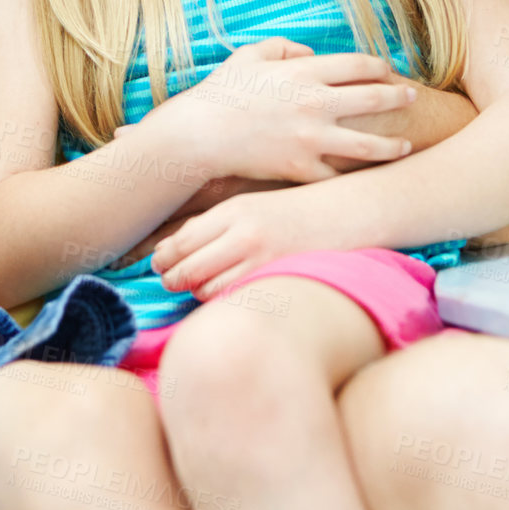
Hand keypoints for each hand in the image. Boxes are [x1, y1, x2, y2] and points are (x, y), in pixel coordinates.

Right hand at [137, 38, 415, 184]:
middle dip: (400, 97)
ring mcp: (311, 140)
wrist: (200, 135)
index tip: (387, 71)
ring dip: (393, 145)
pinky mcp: (302, 169)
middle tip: (412, 97)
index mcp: (305, 73)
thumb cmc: (222, 91)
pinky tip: (367, 175)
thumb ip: (284, 46)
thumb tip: (310, 52)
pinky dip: (355, 175)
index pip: (360, 65)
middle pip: (375, 99)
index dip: (380, 66)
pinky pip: (338, 174)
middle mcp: (315, 105)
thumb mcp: (251, 55)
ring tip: (406, 145)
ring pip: (369, 146)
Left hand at [150, 187, 348, 298]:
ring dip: (198, 293)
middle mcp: (243, 233)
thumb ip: (214, 225)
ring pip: (206, 289)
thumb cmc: (296, 211)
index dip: (163, 258)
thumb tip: (171, 247)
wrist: (349, 211)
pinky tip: (228, 295)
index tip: (159, 264)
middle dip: (172, 279)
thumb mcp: (252, 206)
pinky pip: (235, 301)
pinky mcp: (277, 278)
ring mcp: (261, 258)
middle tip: (170, 281)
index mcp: (233, 211)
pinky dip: (224, 303)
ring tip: (201, 287)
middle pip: (187, 268)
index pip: (180, 240)